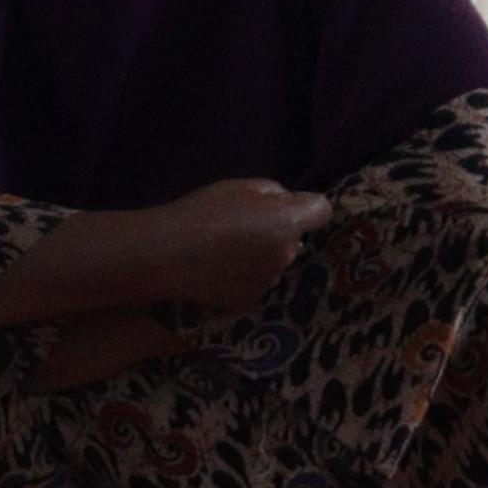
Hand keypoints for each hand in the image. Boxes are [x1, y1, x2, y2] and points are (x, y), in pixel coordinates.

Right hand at [150, 175, 333, 317]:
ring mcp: (269, 281)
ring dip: (262, 256)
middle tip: (243, 227)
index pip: (322, 211)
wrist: (166, 254)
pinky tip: (219, 271)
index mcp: (287, 222)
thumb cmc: (201, 212)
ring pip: (275, 262)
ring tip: (226, 251)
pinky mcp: (250, 301)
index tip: (286, 207)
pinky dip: (245, 277)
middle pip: (295, 239)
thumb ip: (274, 193)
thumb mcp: (240, 186)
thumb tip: (289, 202)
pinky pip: (257, 283)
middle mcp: (286, 255)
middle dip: (278, 232)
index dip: (307, 206)